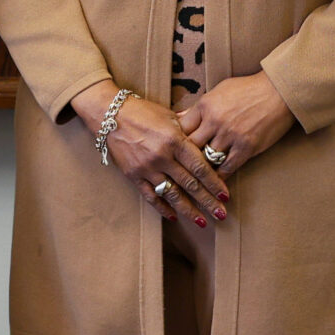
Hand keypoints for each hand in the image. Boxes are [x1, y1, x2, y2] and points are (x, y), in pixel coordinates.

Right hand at [69, 81, 229, 228]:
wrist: (109, 113)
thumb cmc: (142, 111)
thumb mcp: (169, 116)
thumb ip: (189, 129)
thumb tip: (208, 136)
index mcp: (174, 140)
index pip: (200, 167)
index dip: (215, 184)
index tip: (226, 196)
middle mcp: (162, 156)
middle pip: (190, 184)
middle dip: (208, 201)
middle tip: (221, 215)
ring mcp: (147, 168)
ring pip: (172, 194)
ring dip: (189, 210)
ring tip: (202, 222)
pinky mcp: (133, 174)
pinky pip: (150, 195)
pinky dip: (162, 207)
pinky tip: (173, 216)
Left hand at [177, 73, 295, 178]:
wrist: (278, 91)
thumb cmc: (248, 89)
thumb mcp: (218, 91)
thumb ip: (199, 107)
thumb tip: (178, 118)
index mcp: (205, 105)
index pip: (181, 128)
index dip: (176, 140)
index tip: (175, 149)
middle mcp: (215, 121)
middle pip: (190, 146)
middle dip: (185, 156)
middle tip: (182, 167)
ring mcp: (230, 135)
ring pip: (207, 159)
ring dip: (203, 167)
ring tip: (196, 176)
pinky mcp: (246, 147)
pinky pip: (228, 167)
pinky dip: (220, 175)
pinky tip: (215, 180)